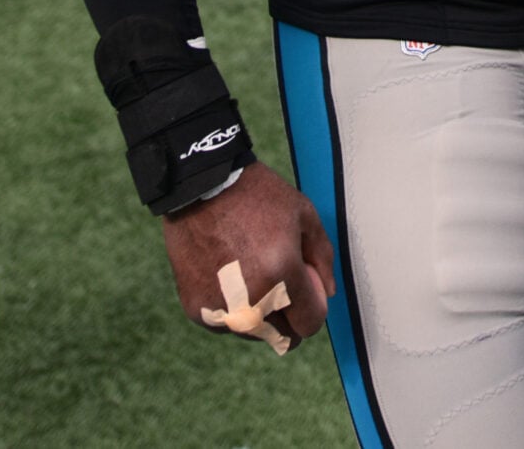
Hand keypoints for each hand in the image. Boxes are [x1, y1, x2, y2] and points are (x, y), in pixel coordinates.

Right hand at [158, 161, 333, 353]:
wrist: (201, 188)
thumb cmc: (256, 198)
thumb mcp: (304, 217)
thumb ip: (322, 260)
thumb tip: (326, 294)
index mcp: (282, 276)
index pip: (310, 324)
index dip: (313, 304)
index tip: (305, 283)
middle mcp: (250, 302)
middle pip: (283, 336)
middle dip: (289, 313)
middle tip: (277, 276)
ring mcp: (220, 311)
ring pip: (255, 333)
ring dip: (261, 313)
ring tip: (250, 271)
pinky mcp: (197, 311)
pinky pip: (226, 324)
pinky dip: (233, 309)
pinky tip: (228, 275)